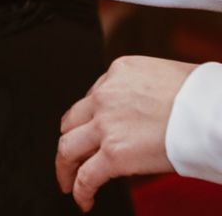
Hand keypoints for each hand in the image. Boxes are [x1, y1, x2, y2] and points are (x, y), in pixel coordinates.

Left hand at [56, 56, 196, 212]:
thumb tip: (143, 108)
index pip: (92, 97)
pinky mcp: (114, 153)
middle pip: (71, 121)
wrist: (215, 111)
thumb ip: (142, 91)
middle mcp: (104, 95)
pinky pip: (87, 175)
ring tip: (68, 182)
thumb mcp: (165, 77)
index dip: (90, 119)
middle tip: (71, 157)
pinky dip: (80, 190)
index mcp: (118, 72)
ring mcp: (106, 124)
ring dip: (64, 167)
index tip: (91, 133)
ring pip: (68, 147)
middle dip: (70, 140)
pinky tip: (83, 200)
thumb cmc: (204, 95)